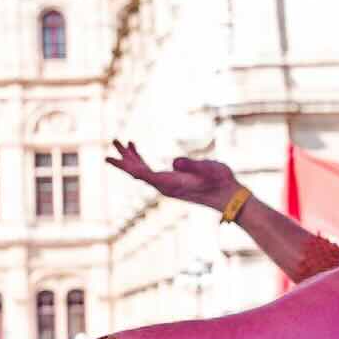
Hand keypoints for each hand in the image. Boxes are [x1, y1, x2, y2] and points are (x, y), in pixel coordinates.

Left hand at [106, 138, 239, 212]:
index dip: (125, 165)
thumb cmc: (220, 180)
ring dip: (132, 158)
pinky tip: (139, 152)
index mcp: (170, 183)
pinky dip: (142, 160)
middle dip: (124, 158)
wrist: (229, 196)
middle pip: (137, 172)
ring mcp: (167, 185)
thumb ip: (191, 164)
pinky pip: (150, 171)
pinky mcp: (172, 182)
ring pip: (142, 171)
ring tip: (122, 142)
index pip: (141, 174)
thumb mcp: (208, 168)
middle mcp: (164, 186)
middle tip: (113, 142)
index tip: (110, 157)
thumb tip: (174, 160)